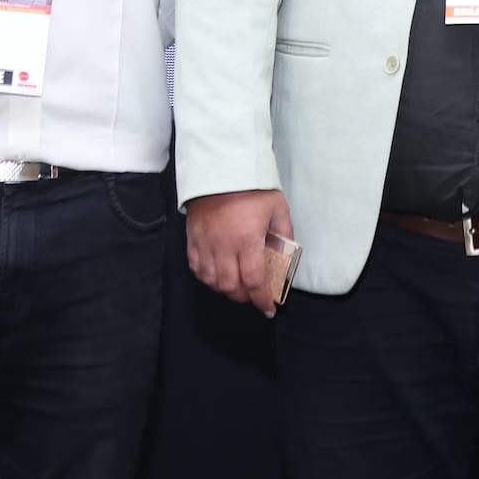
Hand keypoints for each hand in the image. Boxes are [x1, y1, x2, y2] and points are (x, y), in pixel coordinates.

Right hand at [186, 188, 293, 316]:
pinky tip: (217, 277)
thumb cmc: (253, 188)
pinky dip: (206, 278)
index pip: (254, 281)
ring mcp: (205, 243)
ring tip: (237, 288)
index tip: (268, 309)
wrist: (222, 169)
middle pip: (230, 286)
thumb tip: (287, 258)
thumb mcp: (277, 208)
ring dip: (225, 290)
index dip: (261, 300)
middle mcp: (224, 246)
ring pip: (211, 281)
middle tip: (254, 297)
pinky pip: (196, 268)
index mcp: (247, 240)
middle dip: (244, 298)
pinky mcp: (192, 238)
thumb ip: (284, 235)